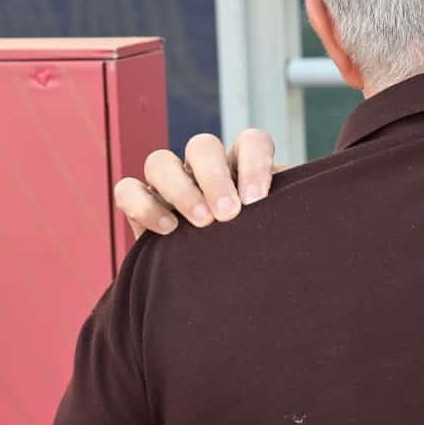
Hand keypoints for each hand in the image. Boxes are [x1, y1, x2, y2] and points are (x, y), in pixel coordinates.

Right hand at [114, 128, 282, 237]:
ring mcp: (169, 183)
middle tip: (228, 214)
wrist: (222, 283)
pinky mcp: (140, 204)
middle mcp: (204, 167)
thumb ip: (282, 215)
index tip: (258, 200)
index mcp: (243, 164)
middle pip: (202, 144)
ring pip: (160, 160)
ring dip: (180, 189)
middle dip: (215, 177)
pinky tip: (167, 230)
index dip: (255, 164)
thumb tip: (296, 214)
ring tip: (201, 223)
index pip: (250, 141)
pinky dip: (143, 205)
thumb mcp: (274, 229)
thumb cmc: (259, 249)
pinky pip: (127, 189)